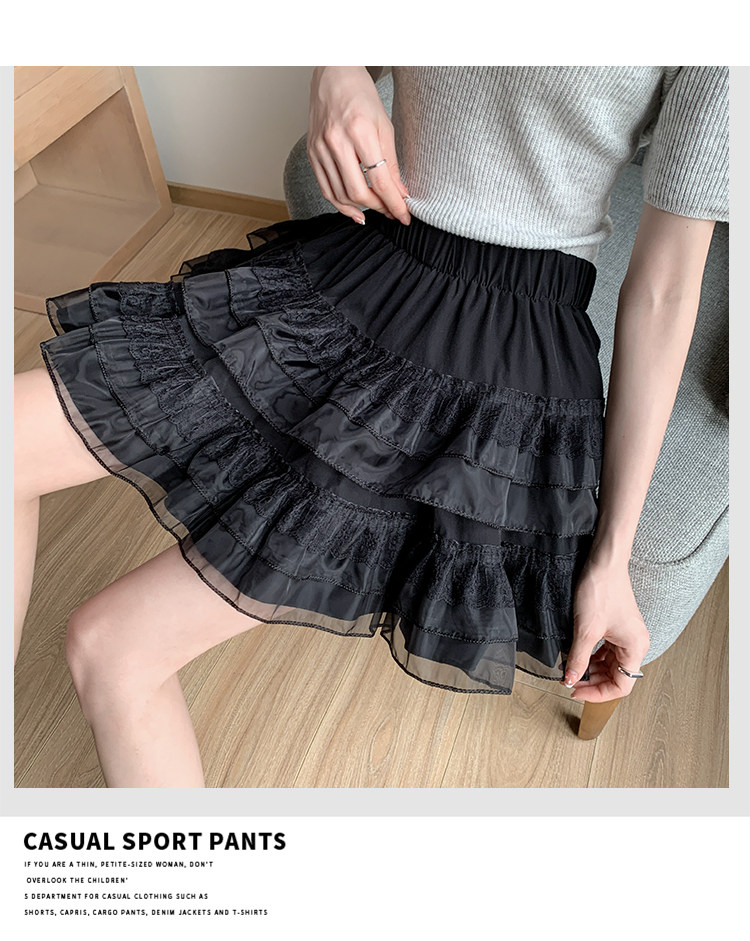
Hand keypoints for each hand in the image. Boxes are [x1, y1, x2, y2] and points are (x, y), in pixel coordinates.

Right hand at [307, 66, 410, 225]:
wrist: (334, 76)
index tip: (403, 216)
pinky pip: (325, 188)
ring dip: (360, 208)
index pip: (379, 179)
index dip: (393, 203)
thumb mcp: (384, 127)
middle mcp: (336, 141)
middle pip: (358, 191)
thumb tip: (399, 193)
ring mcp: (320, 148)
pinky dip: (339, 203)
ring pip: (340, 194)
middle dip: (378, 207)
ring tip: (375, 210)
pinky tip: (353, 210)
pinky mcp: (311, 152)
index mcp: (360, 131)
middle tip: (391, 211)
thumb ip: (392, 163)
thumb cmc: (361, 97)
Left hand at [563, 557, 649, 701]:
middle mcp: (635, 644)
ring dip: (591, 670)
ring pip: (609, 665)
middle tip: (570, 682)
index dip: (598, 693)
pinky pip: (606, 651)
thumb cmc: (601, 589)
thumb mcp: (585, 630)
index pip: (621, 686)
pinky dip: (591, 657)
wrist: (603, 563)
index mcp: (635, 647)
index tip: (576, 691)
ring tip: (571, 670)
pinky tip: (577, 657)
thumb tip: (570, 679)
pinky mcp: (616, 628)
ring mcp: (626, 636)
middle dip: (593, 682)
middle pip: (616, 676)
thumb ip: (578, 658)